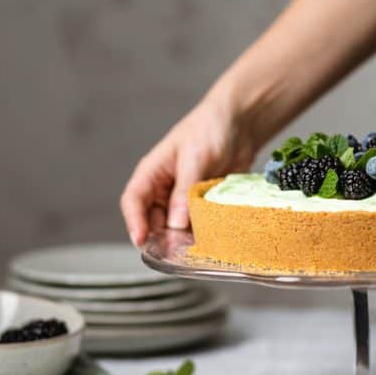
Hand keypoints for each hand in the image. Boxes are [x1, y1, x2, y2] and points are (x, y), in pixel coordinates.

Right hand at [120, 98, 257, 246]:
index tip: (141, 240)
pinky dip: (202, 234)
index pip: (133, 200)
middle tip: (174, 251)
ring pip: (175, 227)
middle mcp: (164, 189)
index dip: (134, 222)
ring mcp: (184, 199)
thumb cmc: (210, 128)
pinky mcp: (203, 205)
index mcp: (153, 172)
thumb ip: (184, 191)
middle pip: (153, 221)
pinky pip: (198, 225)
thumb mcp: (196, 158)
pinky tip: (210, 241)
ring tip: (193, 249)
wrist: (242, 122)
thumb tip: (175, 224)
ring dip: (182, 239)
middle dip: (161, 237)